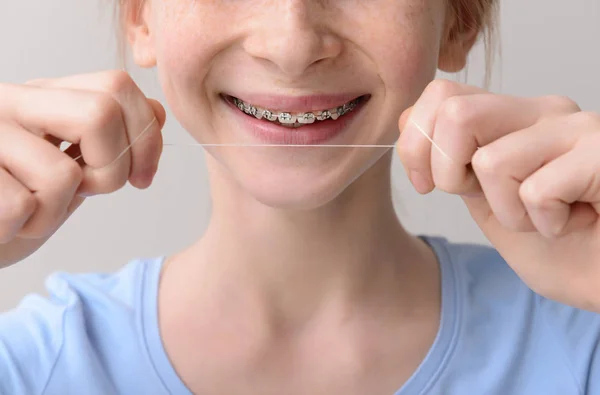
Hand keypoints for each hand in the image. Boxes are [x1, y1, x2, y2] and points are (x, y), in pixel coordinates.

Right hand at [0, 70, 165, 266]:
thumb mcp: (71, 165)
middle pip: (101, 112)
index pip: (116, 85)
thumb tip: (157, 111)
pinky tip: (6, 220)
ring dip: (56, 211)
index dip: (145, 134)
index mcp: (42, 97)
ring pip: (64, 172)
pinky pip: (24, 206)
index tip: (142, 176)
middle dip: (114, 168)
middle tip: (91, 191)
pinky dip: (27, 225)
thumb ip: (109, 139)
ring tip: (31, 210)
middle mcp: (11, 103)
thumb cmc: (16, 199)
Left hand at [397, 79, 599, 311]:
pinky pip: (536, 190)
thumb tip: (406, 120)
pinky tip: (575, 223)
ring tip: (546, 219)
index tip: (427, 185)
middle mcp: (544, 112)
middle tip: (485, 200)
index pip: (442, 95)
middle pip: (455, 111)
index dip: (417, 143)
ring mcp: (577, 128)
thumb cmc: (560, 248)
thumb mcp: (488, 204)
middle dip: (447, 171)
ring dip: (508, 213)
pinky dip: (546, 224)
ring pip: (490, 160)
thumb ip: (454, 163)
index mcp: (513, 119)